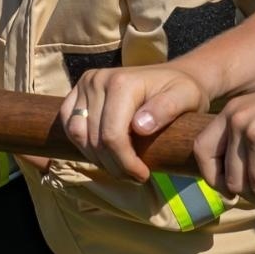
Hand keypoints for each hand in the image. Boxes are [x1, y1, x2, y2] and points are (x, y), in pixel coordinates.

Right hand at [59, 63, 209, 182]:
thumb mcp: (186, 97)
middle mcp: (97, 80)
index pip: (112, 135)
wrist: (172, 76)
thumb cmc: (182, 90)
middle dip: (113, 165)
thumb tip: (140, 127)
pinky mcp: (76, 93)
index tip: (143, 176)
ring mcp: (84, 85)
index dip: (125, 162)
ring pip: (77, 134)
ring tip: (119, 167)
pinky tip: (103, 154)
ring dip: (96, 158)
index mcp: (121, 83)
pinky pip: (68, 125)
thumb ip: (166, 109)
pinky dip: (82, 145)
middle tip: (134, 177)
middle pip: (94, 138)